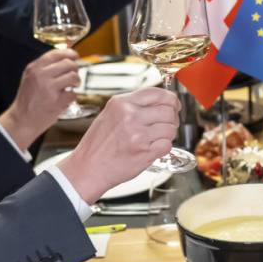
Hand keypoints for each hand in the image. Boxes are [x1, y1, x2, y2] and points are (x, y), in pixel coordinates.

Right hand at [0, 48, 79, 149]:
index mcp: (34, 68)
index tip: (74, 56)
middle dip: (75, 69)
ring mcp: (49, 88)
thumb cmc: (28, 100)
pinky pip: (73, 93)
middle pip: (68, 64)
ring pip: (73, 77)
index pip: (56, 54)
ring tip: (72, 86)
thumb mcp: (30, 78)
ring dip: (76, 81)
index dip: (69, 53)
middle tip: (73, 75)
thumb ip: (44, 68)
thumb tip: (64, 58)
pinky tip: (65, 98)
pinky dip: (72, 96)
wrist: (22, 119)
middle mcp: (41, 76)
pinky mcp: (57, 101)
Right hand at [59, 87, 179, 202]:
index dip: (171, 99)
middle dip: (173, 118)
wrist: (88, 168)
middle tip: (168, 124)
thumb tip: (158, 102)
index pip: (157, 93)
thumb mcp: (110, 115)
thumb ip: (132, 106)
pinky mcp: (144, 152)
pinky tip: (153, 149)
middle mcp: (130, 116)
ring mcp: (138, 135)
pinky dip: (164, 148)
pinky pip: (167, 145)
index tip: (174, 105)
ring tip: (156, 139)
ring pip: (170, 129)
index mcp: (121, 103)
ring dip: (168, 135)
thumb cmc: (97, 145)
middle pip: (168, 110)